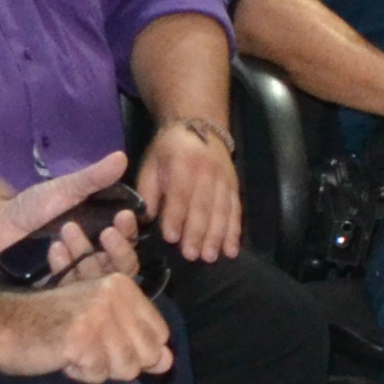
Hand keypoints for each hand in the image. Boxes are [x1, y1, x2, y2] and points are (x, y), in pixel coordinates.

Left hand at [0, 151, 132, 277]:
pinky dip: (65, 266)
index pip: (127, 240)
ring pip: (99, 278)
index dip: (130, 230)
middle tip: (107, 232)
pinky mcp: (59, 293)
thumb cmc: (31, 208)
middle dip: (120, 249)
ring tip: (67, 232)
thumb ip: (93, 178)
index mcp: (101, 235)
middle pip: (122, 265)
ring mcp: (77, 278)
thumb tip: (121, 156)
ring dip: (87, 253)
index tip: (125, 215)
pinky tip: (53, 250)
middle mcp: (95, 259)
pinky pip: (72, 289)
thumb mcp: (64, 189)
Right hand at [0, 272, 172, 383]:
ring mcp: (99, 315)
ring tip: (74, 350)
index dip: (139, 350)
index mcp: (123, 286)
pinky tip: (62, 356)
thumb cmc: (49, 323)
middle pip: (147, 354)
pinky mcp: (81, 337)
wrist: (1, 323)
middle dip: (119, 363)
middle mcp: (115, 295)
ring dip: (98, 368)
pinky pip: (97, 374)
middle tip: (88, 349)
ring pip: (125, 367)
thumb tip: (169, 363)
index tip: (107, 343)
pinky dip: (79, 373)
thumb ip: (136, 339)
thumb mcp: (99, 322)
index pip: (160, 334)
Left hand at [136, 122, 241, 262]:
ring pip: (222, 211)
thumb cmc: (168, 150)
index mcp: (182, 164)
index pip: (179, 194)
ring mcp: (224, 180)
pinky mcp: (235, 187)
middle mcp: (207, 172)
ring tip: (211, 257)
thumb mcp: (150, 163)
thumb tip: (147, 219)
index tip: (170, 238)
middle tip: (192, 256)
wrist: (199, 127)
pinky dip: (235, 232)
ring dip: (217, 236)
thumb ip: (148, 191)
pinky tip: (231, 250)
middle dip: (198, 233)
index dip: (175, 216)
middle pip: (203, 206)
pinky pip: (236, 211)